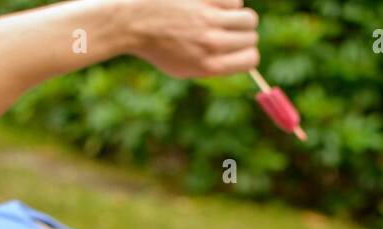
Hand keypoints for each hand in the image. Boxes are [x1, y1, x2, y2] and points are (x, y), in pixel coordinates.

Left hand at [124, 0, 258, 77]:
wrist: (131, 22)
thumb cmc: (158, 46)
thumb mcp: (184, 68)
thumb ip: (214, 65)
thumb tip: (243, 55)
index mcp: (208, 65)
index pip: (251, 59)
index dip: (248, 53)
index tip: (239, 48)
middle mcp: (211, 43)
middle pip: (251, 37)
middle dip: (243, 34)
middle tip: (228, 30)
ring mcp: (208, 18)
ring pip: (248, 17)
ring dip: (239, 16)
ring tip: (222, 15)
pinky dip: (227, 1)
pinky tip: (212, 3)